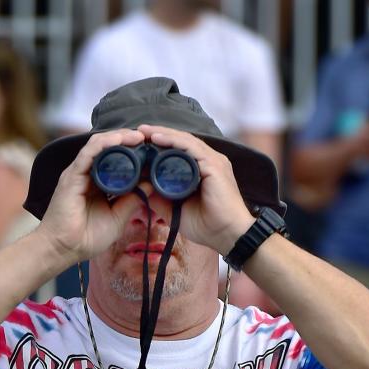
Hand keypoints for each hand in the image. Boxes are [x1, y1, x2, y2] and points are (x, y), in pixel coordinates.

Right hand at [37, 128, 149, 266]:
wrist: (64, 249)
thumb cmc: (87, 238)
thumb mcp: (118, 218)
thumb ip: (132, 200)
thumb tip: (151, 184)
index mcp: (98, 184)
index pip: (117, 160)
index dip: (134, 153)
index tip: (153, 152)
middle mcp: (88, 174)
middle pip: (109, 148)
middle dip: (129, 141)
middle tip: (149, 139)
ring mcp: (79, 172)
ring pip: (100, 144)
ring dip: (120, 137)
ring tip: (139, 136)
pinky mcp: (72, 174)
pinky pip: (90, 151)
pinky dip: (105, 142)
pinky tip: (121, 139)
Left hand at [138, 124, 253, 255]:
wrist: (230, 236)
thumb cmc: (208, 227)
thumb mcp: (176, 212)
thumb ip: (160, 200)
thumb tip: (142, 189)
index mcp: (202, 170)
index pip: (179, 150)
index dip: (161, 144)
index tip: (140, 144)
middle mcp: (209, 161)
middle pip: (181, 141)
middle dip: (159, 134)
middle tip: (138, 131)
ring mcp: (213, 161)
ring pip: (184, 140)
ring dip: (163, 134)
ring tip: (144, 131)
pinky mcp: (214, 165)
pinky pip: (191, 148)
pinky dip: (173, 142)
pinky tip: (158, 139)